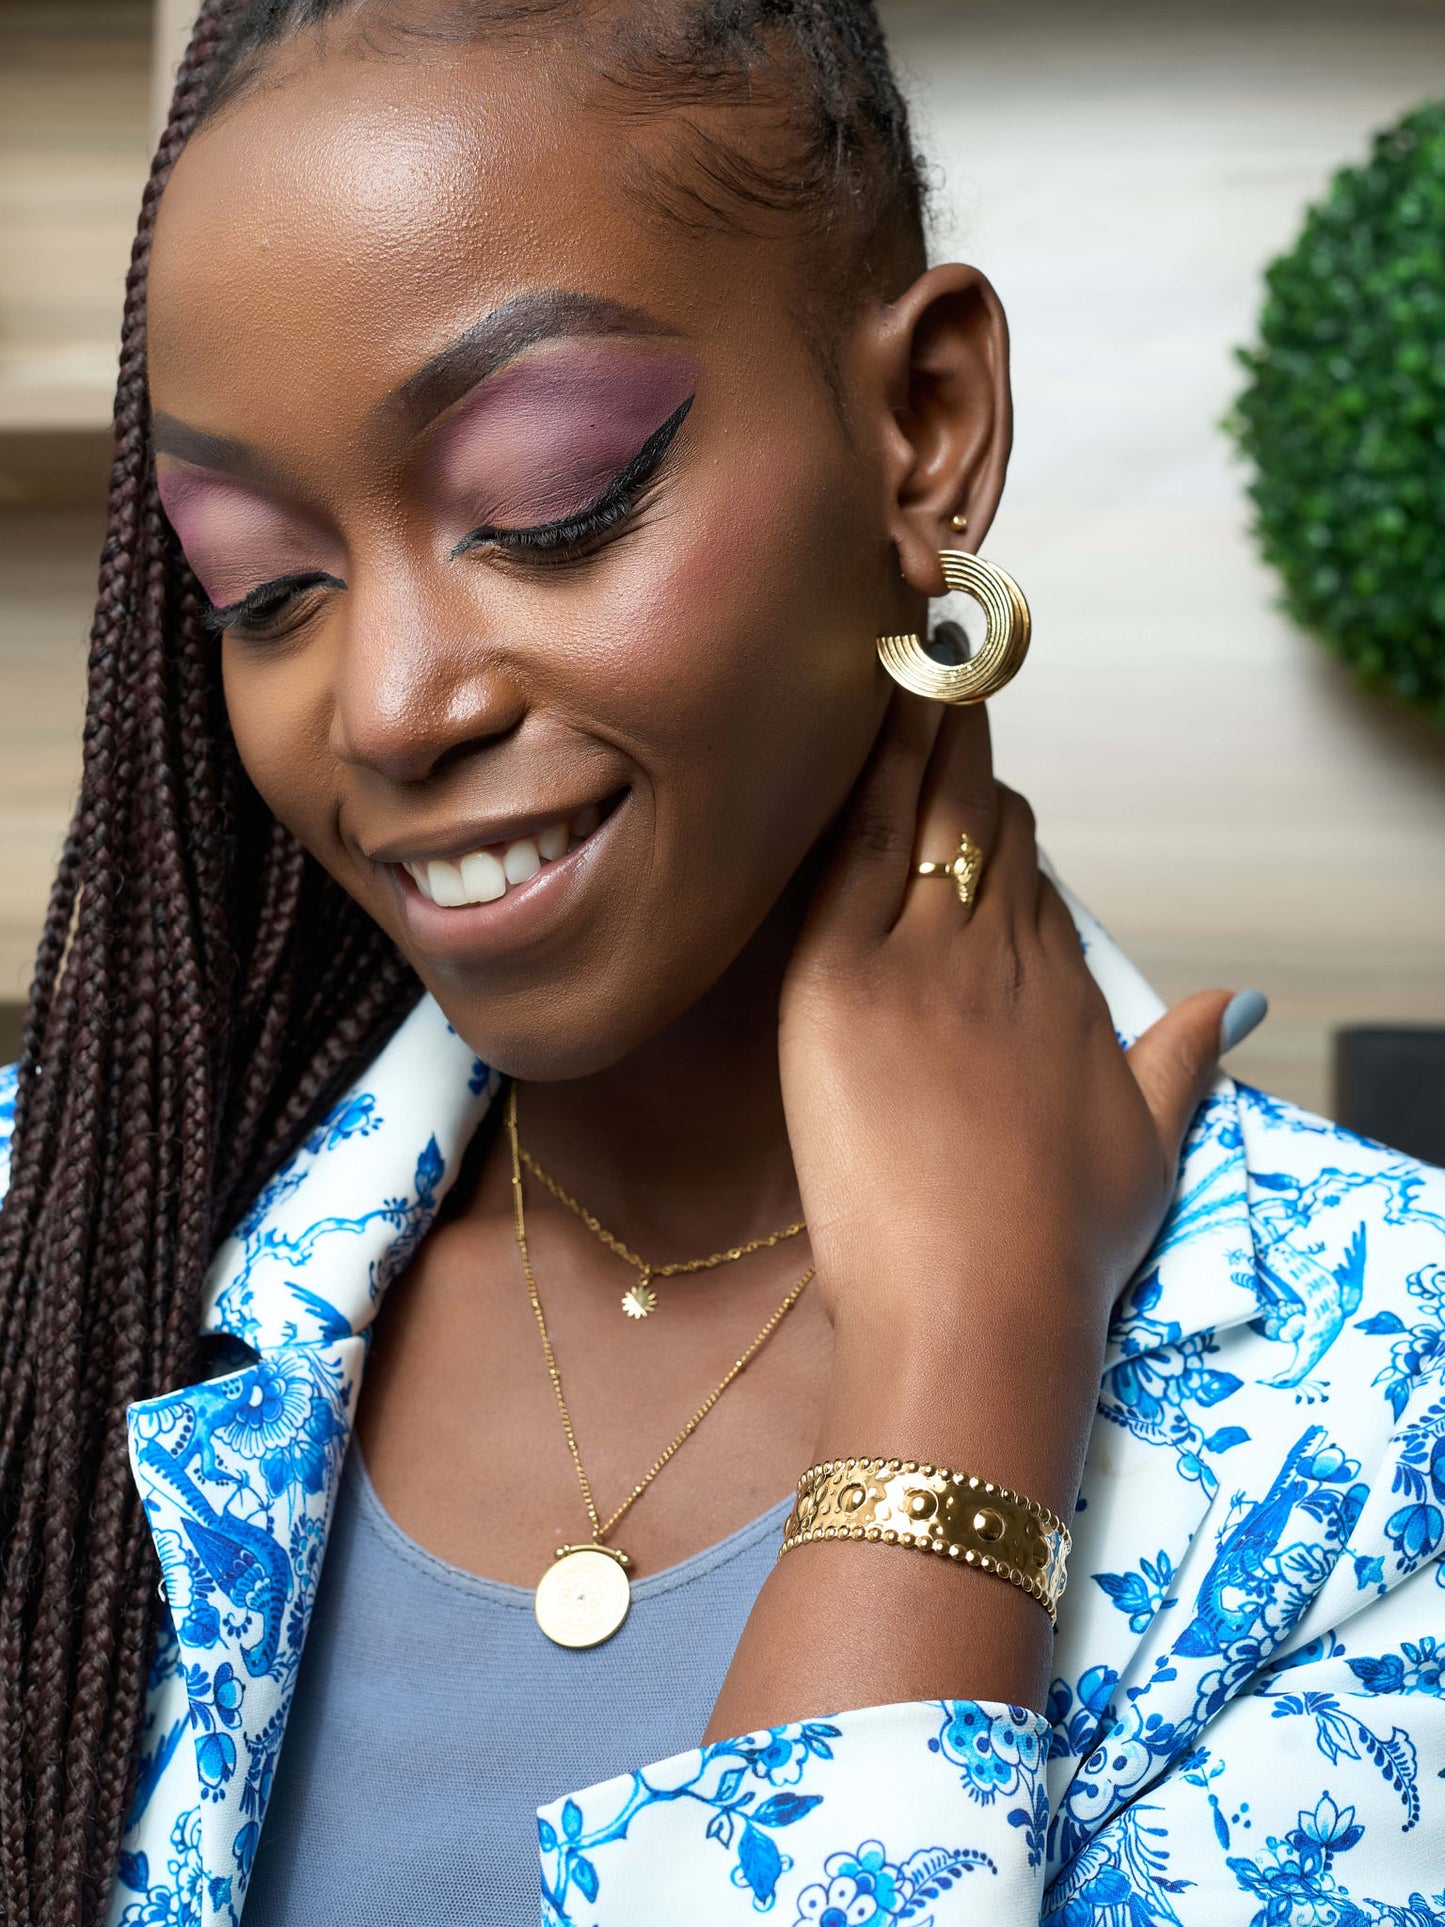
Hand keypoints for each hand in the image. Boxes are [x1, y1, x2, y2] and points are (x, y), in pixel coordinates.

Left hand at [779, 695, 1231, 1513]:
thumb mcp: (1149, 1149)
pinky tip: (862, 710)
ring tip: (908, 662)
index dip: (1000, 832)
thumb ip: (1186, 1062)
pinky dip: (864, 773)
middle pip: (983, 834)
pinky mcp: (842, 980)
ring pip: (928, 820)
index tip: (977, 794)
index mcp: (1063, 995)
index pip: (1029, 881)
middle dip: (962, 765)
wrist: (979, 1302)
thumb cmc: (1060, 1249)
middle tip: (940, 685)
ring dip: (922, 739)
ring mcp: (921, 961)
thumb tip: (1234, 1004)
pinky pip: (856, 848)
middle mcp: (1000, 959)